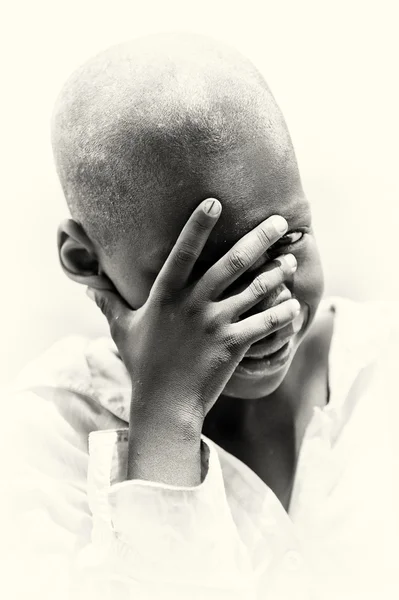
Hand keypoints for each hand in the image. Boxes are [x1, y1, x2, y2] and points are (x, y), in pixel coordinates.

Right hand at [88, 198, 298, 483]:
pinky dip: (281, 313)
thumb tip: (88, 288)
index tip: (215, 202)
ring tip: (291, 259)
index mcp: (167, 295)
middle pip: (232, 263)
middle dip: (259, 239)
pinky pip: (264, 324)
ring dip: (276, 272)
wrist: (164, 405)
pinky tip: (294, 304)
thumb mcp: (122, 330)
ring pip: (254, 289)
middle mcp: (194, 304)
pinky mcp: (233, 346)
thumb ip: (109, 304)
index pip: (183, 252)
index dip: (198, 226)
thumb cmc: (143, 364)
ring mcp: (215, 325)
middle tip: (280, 222)